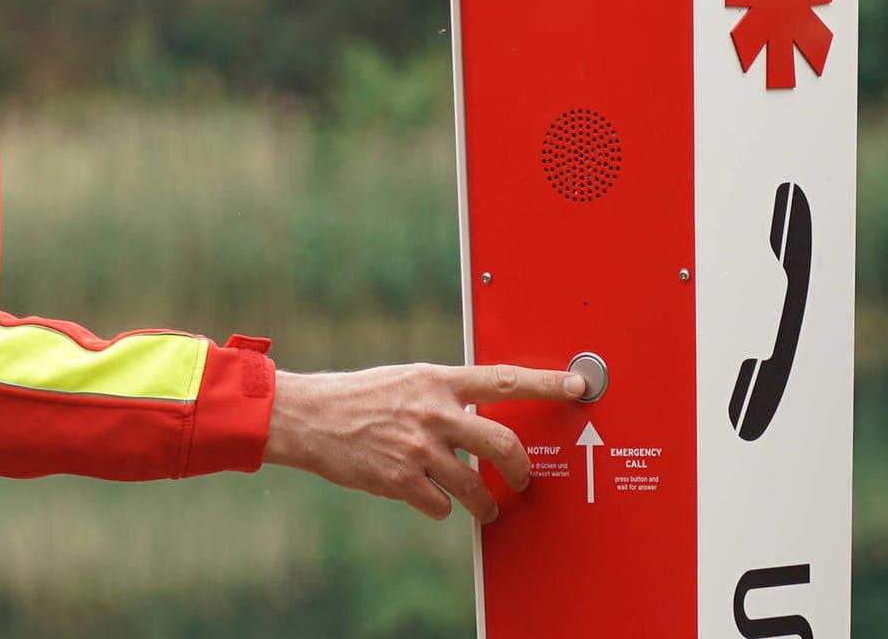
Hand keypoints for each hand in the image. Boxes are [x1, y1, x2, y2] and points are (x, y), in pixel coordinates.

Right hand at [262, 363, 585, 521]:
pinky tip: (426, 497)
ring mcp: (419, 449)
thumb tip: (479, 413)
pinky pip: (440, 506)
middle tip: (524, 477)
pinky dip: (438, 507)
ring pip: (476, 487)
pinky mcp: (402, 480)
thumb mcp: (406, 380)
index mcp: (437, 380)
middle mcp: (434, 412)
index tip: (578, 384)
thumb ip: (444, 394)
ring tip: (487, 509)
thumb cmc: (356, 396)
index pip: (504, 378)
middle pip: (503, 443)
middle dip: (522, 468)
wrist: (308, 416)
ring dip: (487, 505)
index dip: (546, 382)